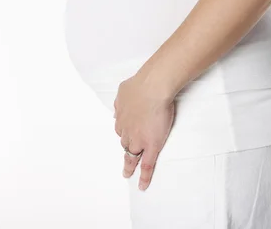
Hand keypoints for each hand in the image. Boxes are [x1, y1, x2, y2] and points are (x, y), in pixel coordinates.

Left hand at [113, 74, 174, 190]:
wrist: (152, 88)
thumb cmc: (140, 85)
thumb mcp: (124, 90)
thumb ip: (121, 100)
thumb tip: (118, 106)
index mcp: (121, 116)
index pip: (121, 128)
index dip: (124, 133)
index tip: (125, 137)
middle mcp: (127, 129)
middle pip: (124, 143)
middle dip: (124, 150)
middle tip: (124, 159)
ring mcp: (138, 140)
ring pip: (132, 156)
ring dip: (129, 165)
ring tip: (128, 173)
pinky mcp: (151, 146)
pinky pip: (147, 165)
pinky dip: (144, 177)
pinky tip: (142, 186)